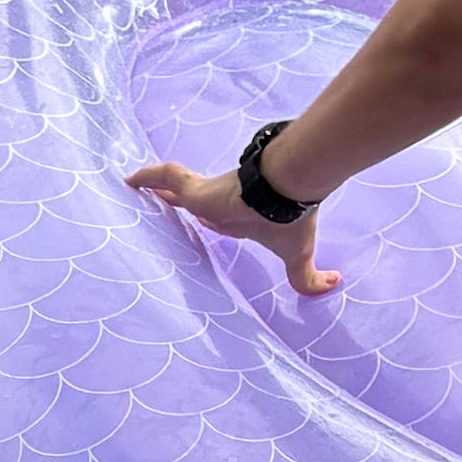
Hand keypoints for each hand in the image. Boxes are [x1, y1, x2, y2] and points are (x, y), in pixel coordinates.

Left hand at [128, 156, 341, 301]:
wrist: (288, 190)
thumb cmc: (291, 221)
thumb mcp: (298, 257)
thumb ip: (309, 277)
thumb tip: (334, 284)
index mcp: (241, 220)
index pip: (218, 219)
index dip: (208, 219)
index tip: (199, 222)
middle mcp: (221, 205)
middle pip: (192, 203)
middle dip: (177, 204)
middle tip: (159, 207)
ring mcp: (207, 195)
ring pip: (175, 190)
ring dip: (158, 191)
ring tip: (134, 192)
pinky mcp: (196, 190)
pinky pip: (165, 177)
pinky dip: (147, 177)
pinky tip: (127, 180)